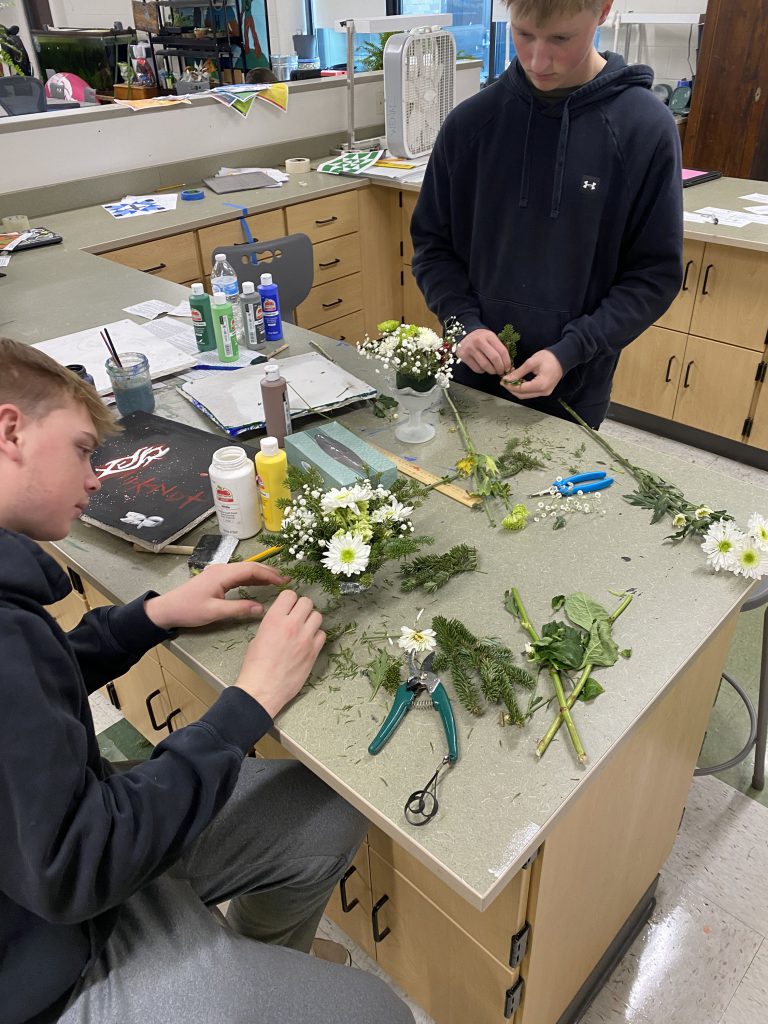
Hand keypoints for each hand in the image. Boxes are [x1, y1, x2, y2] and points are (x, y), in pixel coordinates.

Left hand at [144, 563, 288, 630]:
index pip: (251, 570)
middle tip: (286, 580)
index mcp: (222, 574)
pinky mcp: (216, 579)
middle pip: (250, 567)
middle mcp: (222, 569)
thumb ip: (239, 609)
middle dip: (269, 573)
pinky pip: (238, 576)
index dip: (269, 575)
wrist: (167, 609)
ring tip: (277, 581)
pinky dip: (251, 579)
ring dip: (261, 575)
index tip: (284, 582)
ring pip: (244, 571)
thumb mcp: (214, 612)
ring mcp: (218, 573)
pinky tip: (259, 584)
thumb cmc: (188, 610)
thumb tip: (261, 608)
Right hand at [235, 590, 324, 716]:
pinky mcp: (313, 652)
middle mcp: (292, 625)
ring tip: (304, 629)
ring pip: (318, 616)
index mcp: (274, 619)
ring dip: (311, 620)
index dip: (289, 600)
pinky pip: (322, 635)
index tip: (288, 606)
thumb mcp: (258, 637)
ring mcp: (305, 638)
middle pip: (307, 602)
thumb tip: (282, 621)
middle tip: (297, 617)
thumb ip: (273, 624)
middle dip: (302, 608)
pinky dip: (317, 636)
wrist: (262, 690)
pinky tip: (308, 642)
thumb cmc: (255, 666)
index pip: (289, 595)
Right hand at [457, 329, 511, 375]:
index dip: (507, 362)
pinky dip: (482, 371)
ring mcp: (470, 349)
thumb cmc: (482, 339)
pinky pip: (477, 369)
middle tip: (501, 372)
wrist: (465, 334)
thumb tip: (509, 367)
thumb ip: (500, 349)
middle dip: (500, 368)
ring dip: (492, 371)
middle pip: (494, 359)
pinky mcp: (463, 356)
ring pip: (485, 366)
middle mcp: (479, 341)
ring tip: (493, 370)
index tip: (508, 368)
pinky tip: (483, 367)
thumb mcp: (492, 338)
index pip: (502, 351)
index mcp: (489, 336)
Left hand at [502, 349, 563, 399]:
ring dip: (516, 388)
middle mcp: (543, 392)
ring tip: (510, 379)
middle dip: (511, 388)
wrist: (563, 357)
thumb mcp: (531, 362)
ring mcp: (544, 392)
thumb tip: (507, 379)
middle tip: (504, 381)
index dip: (509, 386)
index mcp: (541, 384)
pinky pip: (530, 392)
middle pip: (522, 395)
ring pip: (525, 395)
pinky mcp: (544, 391)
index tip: (502, 381)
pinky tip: (518, 380)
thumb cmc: (549, 357)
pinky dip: (522, 388)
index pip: (521, 389)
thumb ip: (519, 372)